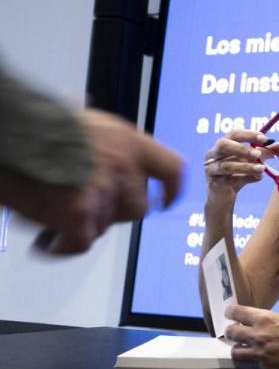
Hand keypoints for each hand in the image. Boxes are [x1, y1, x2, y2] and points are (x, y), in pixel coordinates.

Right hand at [29, 108, 182, 253]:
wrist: (8, 130)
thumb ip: (116, 146)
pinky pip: (81, 241)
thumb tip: (122, 157)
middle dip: (113, 212)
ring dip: (84, 224)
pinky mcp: (78, 211)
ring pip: (106, 226)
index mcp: (129, 142)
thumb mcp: (92, 123)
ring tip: (56, 209)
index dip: (171, 190)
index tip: (165, 200)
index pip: (171, 170)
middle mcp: (123, 165)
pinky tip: (50, 238)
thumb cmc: (40, 125)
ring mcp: (102, 189)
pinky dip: (64, 245)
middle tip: (85, 205)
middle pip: (137, 208)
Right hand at [203, 130, 278, 203]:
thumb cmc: (238, 173)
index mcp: (223, 144)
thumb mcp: (253, 161)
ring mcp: (211, 169)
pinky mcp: (214, 184)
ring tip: (262, 168)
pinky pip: (230, 180)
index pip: (233, 134)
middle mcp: (213, 154)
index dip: (249, 134)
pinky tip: (257, 178)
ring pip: (226, 165)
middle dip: (242, 149)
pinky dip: (246, 178)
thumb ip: (266, 153)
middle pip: (223, 145)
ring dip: (247, 166)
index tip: (265, 139)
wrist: (224, 196)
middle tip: (258, 154)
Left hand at [225, 305, 278, 368]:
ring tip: (245, 348)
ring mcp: (261, 356)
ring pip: (235, 353)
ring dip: (239, 349)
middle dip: (232, 331)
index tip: (230, 313)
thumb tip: (253, 323)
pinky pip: (251, 367)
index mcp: (265, 319)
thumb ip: (266, 320)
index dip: (231, 312)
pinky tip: (260, 359)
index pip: (236, 313)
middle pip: (231, 333)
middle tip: (234, 332)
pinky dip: (253, 362)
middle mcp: (259, 336)